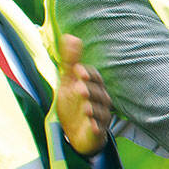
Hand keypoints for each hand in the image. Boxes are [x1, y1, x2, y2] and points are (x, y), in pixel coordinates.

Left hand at [56, 34, 111, 155]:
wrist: (76, 132)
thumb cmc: (74, 104)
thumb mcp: (68, 81)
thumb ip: (69, 60)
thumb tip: (70, 36)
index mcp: (93, 86)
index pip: (94, 77)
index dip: (87, 73)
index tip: (77, 69)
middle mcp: (100, 100)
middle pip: (99, 94)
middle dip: (90, 90)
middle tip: (79, 88)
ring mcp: (99, 116)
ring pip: (100, 111)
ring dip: (93, 109)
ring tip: (86, 108)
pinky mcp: (97, 132)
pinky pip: (99, 129)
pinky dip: (96, 128)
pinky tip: (91, 125)